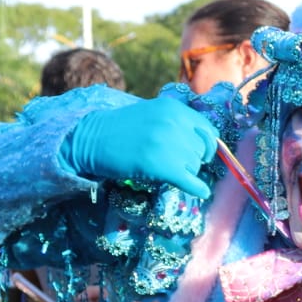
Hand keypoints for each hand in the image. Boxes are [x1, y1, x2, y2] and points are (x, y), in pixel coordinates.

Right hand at [58, 98, 215, 198]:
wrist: (93, 139)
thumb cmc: (121, 128)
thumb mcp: (154, 114)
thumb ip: (178, 122)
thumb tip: (207, 142)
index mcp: (175, 109)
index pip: (208, 131)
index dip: (208, 144)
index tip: (203, 154)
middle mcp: (175, 124)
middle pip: (201, 150)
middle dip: (193, 159)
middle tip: (177, 163)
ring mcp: (170, 145)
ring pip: (194, 166)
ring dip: (185, 171)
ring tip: (165, 168)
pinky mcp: (163, 166)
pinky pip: (191, 182)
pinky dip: (198, 189)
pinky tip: (201, 192)